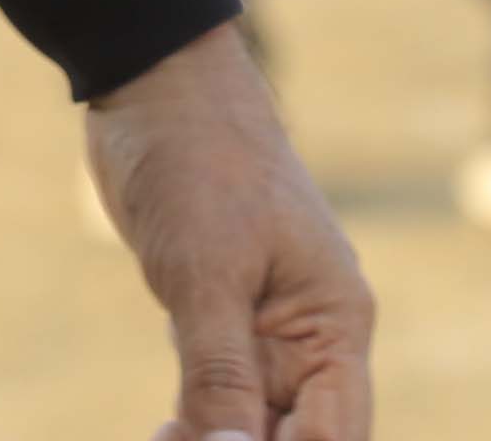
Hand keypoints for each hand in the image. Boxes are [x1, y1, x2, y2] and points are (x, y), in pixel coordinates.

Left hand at [85, 24, 370, 440]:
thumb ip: (221, 372)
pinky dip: (193, 420)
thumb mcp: (207, 273)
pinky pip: (216, 391)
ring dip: (215, 440)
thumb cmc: (198, 160)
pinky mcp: (216, 316)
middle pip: (298, 433)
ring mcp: (263, 327)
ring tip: (161, 437)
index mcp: (335, 320)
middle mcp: (310, 333)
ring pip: (252, 419)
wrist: (154, 85)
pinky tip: (159, 430)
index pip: (336, 432)